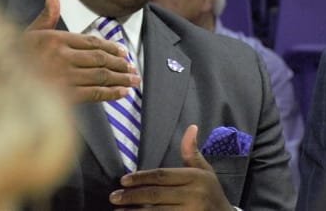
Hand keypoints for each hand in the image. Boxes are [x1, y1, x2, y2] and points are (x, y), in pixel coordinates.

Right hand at [23, 0, 140, 103]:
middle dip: (120, 64)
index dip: (110, 47)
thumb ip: (46, 14)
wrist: (1, 86)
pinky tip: (122, 93)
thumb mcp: (28, 33)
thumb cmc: (13, 59)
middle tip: (132, 68)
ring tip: (134, 80)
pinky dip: (111, 93)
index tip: (122, 52)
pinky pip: (94, 93)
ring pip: (101, 75)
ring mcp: (64, 77)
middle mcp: (62, 56)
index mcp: (55, 39)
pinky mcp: (65, 97)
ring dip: (121, 78)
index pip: (91, 41)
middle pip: (100, 58)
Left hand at [109, 125, 233, 209]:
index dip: (141, 177)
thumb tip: (191, 127)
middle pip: (156, 195)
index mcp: (196, 177)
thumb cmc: (211, 192)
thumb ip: (192, 152)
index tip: (123, 180)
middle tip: (114, 196)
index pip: (163, 176)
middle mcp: (193, 195)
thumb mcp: (205, 171)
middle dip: (132, 196)